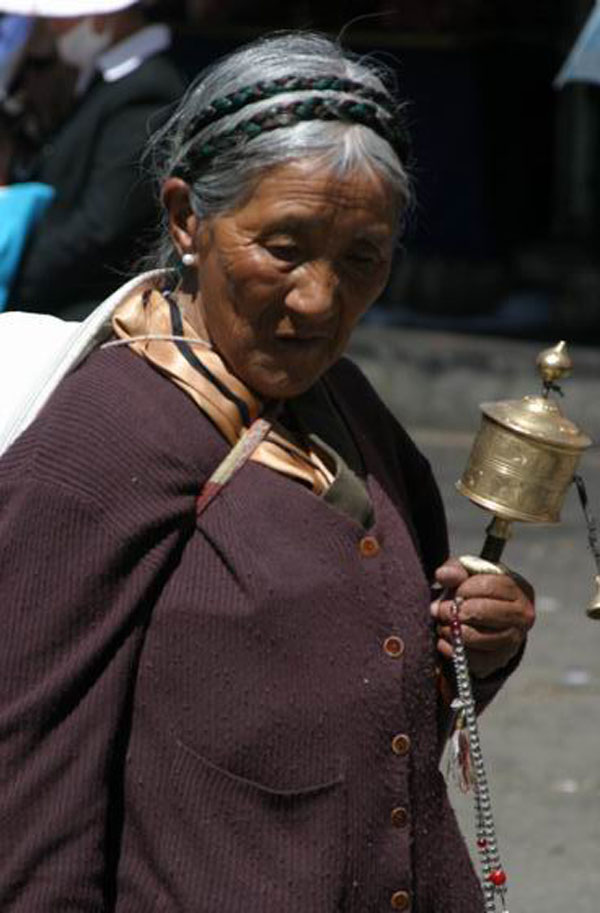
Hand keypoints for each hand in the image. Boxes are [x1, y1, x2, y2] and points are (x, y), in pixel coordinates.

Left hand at [430, 558, 535, 678]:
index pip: (489, 586)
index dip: (464, 588)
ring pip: (476, 637)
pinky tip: (445, 639)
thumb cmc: (476, 590)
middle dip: (453, 610)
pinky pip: (471, 658)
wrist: (485, 619)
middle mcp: (522, 616)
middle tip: (439, 609)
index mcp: (519, 589)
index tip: (454, 592)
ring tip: (443, 624)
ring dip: (451, 630)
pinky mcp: (499, 660)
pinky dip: (452, 649)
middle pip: (482, 612)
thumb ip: (456, 569)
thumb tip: (442, 575)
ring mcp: (513, 640)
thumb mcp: (468, 573)